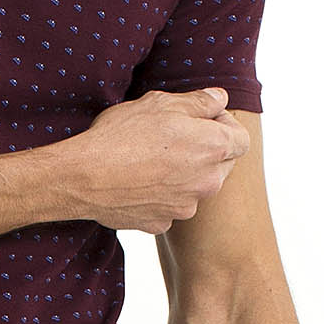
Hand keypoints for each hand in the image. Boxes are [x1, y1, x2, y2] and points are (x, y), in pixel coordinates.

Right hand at [67, 87, 249, 236]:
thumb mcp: (161, 102)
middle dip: (203, 152)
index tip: (199, 120)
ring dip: (180, 176)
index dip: (222, 126)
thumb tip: (220, 99)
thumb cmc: (122, 135)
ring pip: (193, 188)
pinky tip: (135, 184)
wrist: (83, 177)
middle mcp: (207, 182)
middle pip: (220, 166)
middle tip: (171, 139)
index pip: (241, 139)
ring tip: (148, 162)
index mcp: (213, 148)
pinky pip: (167, 208)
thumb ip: (200, 101)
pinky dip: (158, 198)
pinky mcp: (160, 223)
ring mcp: (184, 207)